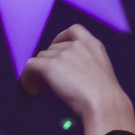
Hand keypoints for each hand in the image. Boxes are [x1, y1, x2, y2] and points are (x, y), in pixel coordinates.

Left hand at [18, 25, 134, 134]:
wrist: (104, 104)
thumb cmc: (107, 97)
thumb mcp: (102, 73)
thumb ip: (89, 67)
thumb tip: (73, 75)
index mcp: (93, 45)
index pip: (74, 31)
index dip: (61, 38)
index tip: (56, 48)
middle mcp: (77, 46)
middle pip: (53, 48)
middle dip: (49, 62)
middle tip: (46, 79)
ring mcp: (63, 54)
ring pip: (41, 58)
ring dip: (38, 71)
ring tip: (38, 87)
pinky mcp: (50, 66)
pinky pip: (30, 66)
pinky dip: (27, 76)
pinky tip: (30, 87)